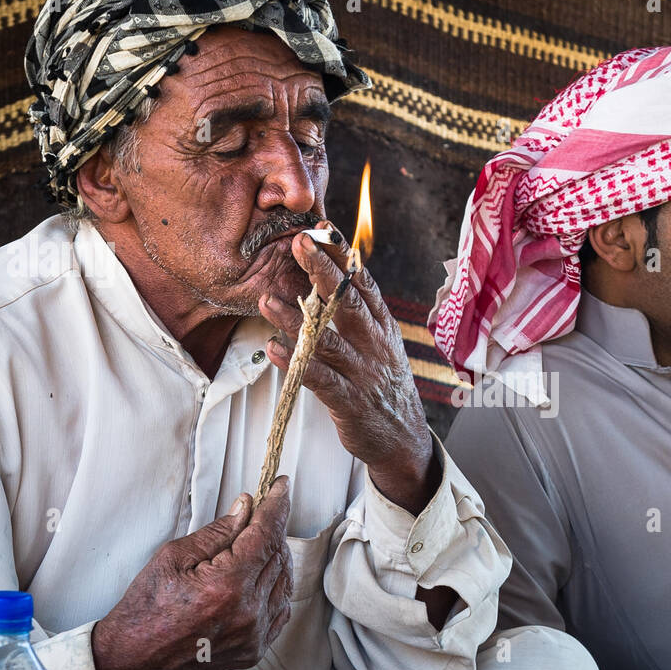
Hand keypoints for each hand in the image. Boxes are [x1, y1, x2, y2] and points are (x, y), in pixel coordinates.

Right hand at [91, 477, 293, 669]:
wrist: (134, 658)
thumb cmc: (147, 606)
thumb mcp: (174, 557)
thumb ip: (218, 532)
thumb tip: (246, 507)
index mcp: (228, 585)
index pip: (266, 534)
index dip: (277, 505)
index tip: (282, 486)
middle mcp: (248, 612)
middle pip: (278, 555)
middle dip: (272, 527)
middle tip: (263, 511)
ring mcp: (254, 634)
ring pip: (284, 581)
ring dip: (276, 556)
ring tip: (258, 541)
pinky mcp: (255, 650)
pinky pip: (280, 609)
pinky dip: (277, 586)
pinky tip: (263, 573)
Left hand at [258, 221, 438, 514]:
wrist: (404, 440)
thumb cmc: (383, 386)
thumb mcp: (380, 344)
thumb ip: (360, 313)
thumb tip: (336, 273)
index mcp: (382, 327)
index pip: (364, 284)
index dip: (344, 256)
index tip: (324, 229)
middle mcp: (375, 346)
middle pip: (348, 303)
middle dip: (323, 272)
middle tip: (298, 244)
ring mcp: (363, 374)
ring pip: (328, 340)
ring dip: (294, 319)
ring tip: (266, 299)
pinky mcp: (350, 403)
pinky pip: (320, 380)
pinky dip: (296, 364)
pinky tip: (272, 349)